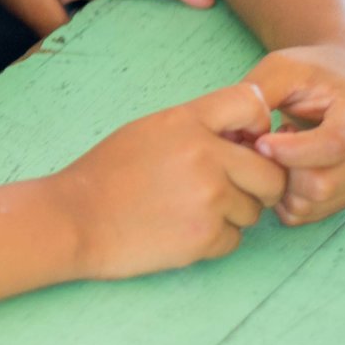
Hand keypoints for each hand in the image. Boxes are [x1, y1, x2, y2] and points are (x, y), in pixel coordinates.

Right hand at [50, 83, 287, 280]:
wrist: (73, 219)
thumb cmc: (106, 175)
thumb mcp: (148, 131)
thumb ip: (197, 127)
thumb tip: (246, 138)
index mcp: (187, 121)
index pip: (253, 104)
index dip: (258, 127)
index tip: (246, 145)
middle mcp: (205, 156)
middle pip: (271, 171)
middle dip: (258, 185)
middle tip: (231, 192)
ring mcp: (208, 199)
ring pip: (255, 210)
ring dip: (232, 215)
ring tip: (189, 212)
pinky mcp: (205, 238)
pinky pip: (235, 240)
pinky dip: (214, 240)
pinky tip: (180, 232)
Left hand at [244, 43, 344, 225]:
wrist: (338, 78)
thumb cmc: (308, 73)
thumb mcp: (280, 68)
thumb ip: (257, 94)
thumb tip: (237, 134)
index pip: (334, 145)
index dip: (291, 151)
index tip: (260, 142)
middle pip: (322, 185)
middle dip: (281, 170)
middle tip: (266, 144)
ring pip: (314, 205)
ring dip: (281, 185)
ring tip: (280, 153)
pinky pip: (309, 215)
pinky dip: (285, 199)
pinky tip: (286, 169)